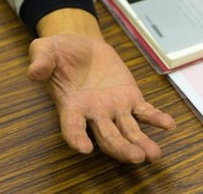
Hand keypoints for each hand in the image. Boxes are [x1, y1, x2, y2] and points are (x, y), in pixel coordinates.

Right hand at [28, 9, 174, 162]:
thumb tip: (34, 71)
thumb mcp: (45, 49)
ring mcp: (114, 108)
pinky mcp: (130, 98)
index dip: (76, 139)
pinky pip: (145, 112)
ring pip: (129, 131)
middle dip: (121, 149)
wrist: (82, 45)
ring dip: (141, 143)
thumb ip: (40, 61)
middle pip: (108, 137)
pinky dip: (156, 119)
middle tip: (135, 158)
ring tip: (154, 154)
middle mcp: (94, 114)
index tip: (84, 149)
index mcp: (71, 106)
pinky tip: (169, 125)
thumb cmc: (60, 52)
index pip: (72, 127)